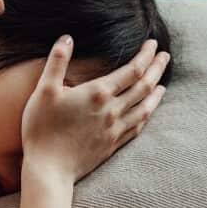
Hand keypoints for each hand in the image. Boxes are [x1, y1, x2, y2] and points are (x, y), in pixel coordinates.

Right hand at [20, 34, 168, 183]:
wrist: (48, 169)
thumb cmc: (41, 129)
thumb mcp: (44, 91)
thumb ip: (57, 62)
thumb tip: (67, 38)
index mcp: (98, 93)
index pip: (133, 69)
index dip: (146, 55)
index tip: (153, 43)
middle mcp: (112, 110)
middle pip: (144, 86)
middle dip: (157, 69)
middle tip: (165, 56)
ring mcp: (115, 129)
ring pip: (145, 108)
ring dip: (156, 93)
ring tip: (162, 83)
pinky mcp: (112, 145)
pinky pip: (137, 127)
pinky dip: (147, 115)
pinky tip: (148, 111)